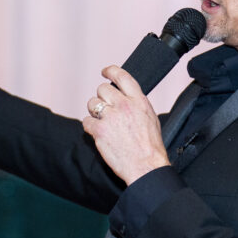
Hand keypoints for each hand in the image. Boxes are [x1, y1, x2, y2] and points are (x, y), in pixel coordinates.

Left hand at [82, 65, 169, 184]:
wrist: (146, 166)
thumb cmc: (151, 146)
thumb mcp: (151, 117)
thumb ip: (137, 104)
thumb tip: (126, 97)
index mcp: (138, 101)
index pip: (121, 76)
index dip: (110, 71)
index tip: (105, 72)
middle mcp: (124, 105)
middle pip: (102, 89)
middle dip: (102, 98)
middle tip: (106, 109)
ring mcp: (110, 117)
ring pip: (92, 103)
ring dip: (94, 111)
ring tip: (103, 122)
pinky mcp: (99, 130)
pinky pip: (86, 121)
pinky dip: (90, 127)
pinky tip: (98, 133)